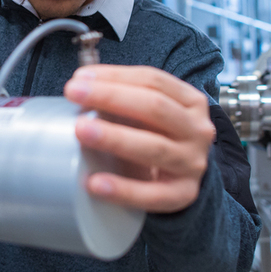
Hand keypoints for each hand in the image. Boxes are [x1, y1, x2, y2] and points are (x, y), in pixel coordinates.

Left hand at [63, 65, 214, 212]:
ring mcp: (193, 163)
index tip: (80, 78)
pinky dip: (122, 189)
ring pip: (154, 148)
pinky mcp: (183, 195)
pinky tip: (95, 183)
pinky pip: (152, 195)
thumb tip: (80, 86)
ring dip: (115, 137)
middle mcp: (197, 130)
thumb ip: (123, 97)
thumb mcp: (151, 113)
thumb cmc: (159, 137)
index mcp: (191, 102)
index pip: (153, 80)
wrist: (182, 180)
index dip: (116, 76)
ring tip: (81, 130)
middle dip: (110, 97)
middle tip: (73, 93)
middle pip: (154, 107)